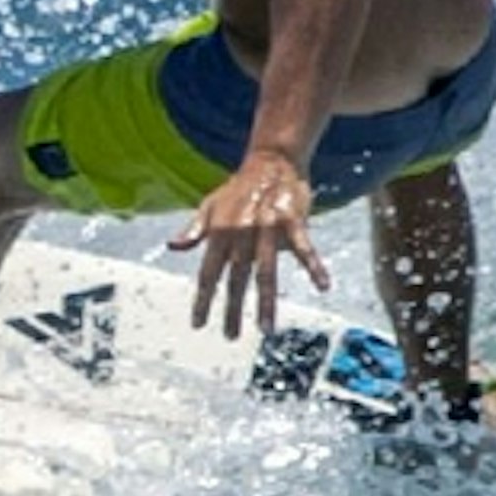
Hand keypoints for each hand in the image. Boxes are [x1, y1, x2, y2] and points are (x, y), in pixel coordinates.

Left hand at [170, 153, 330, 338]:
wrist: (272, 160)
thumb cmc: (239, 187)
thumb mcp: (210, 205)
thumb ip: (194, 229)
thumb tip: (173, 246)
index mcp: (219, 231)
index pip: (208, 272)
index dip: (203, 299)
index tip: (198, 324)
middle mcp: (240, 232)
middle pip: (236, 278)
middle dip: (232, 310)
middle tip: (230, 336)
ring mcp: (267, 227)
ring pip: (266, 271)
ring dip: (266, 301)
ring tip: (266, 328)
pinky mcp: (292, 220)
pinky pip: (304, 248)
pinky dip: (314, 266)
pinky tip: (323, 285)